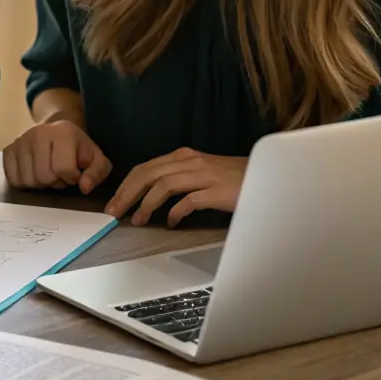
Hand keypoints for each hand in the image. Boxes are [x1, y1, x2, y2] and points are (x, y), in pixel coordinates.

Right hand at [2, 120, 111, 193]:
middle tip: (60, 174)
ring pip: (28, 180)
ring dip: (40, 184)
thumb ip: (97, 172)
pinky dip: (25, 182)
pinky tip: (34, 173)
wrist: (57, 131)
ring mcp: (20, 140)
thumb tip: (84, 187)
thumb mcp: (96, 158)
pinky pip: (13, 178)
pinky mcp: (8, 149)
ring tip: (48, 172)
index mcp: (62, 132)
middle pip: (44, 176)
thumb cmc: (78, 148)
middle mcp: (37, 133)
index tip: (75, 173)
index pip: (63, 168)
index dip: (72, 178)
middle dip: (55, 182)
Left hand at [105, 148, 247, 226]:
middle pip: (148, 174)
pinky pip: (189, 200)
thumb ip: (178, 179)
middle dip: (127, 194)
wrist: (266, 177)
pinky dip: (175, 212)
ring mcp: (203, 175)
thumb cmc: (233, 178)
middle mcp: (190, 161)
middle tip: (114, 212)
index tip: (114, 202)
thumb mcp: (200, 173)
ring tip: (137, 220)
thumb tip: (151, 196)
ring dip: (146, 203)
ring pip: (163, 185)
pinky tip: (170, 223)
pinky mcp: (217, 190)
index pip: (145, 167)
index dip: (126, 185)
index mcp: (183, 156)